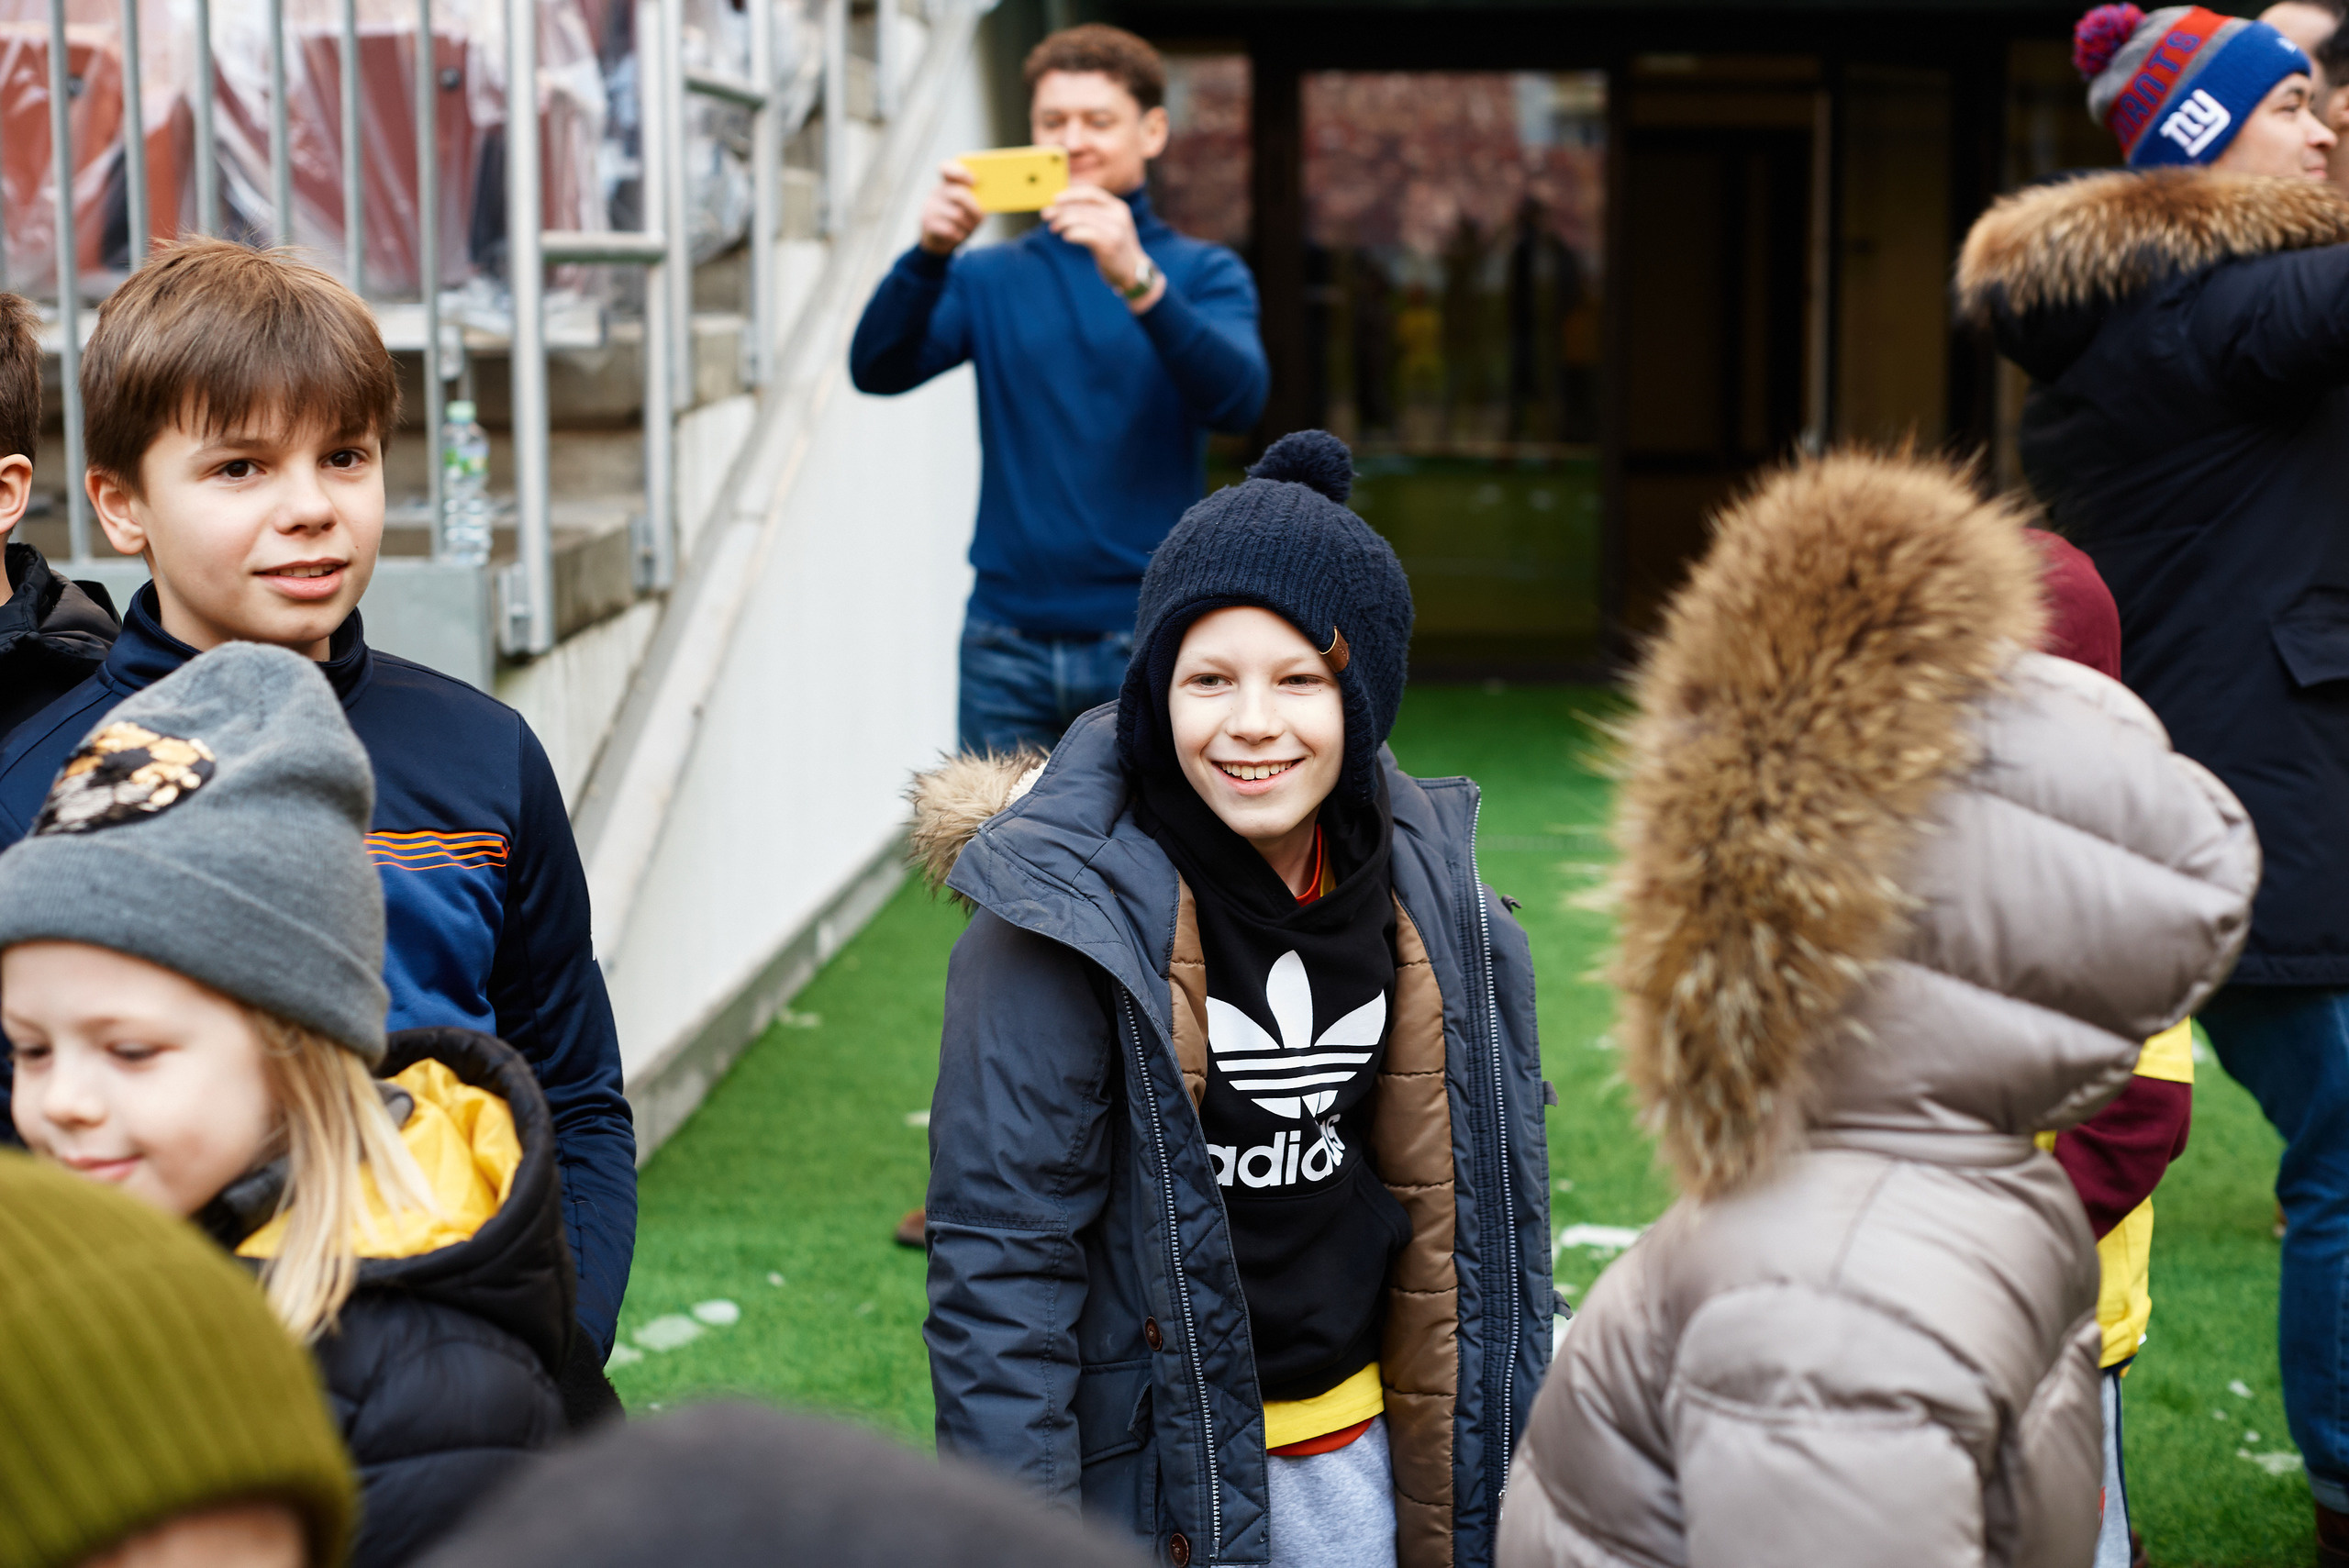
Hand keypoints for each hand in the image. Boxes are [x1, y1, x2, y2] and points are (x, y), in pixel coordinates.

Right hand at [918, 162, 983, 255]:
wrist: (938, 239)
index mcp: (947, 183)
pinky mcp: (928, 223)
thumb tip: (985, 205)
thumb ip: (975, 199)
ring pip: (957, 215)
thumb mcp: (966, 206)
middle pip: (959, 194)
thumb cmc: (958, 218)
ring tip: (970, 229)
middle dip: (974, 208)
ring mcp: (930, 207)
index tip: (974, 181)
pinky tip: (960, 236)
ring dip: (968, 225)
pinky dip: (960, 235)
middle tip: (980, 218)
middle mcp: (936, 192)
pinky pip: (950, 229)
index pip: (946, 168)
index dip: (960, 172)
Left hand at [1043, 183, 1165, 311]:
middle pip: (1083, 207)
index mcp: (1117, 206)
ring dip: (1063, 222)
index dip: (1071, 194)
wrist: (1133, 272)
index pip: (1091, 193)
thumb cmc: (1114, 249)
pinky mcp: (1110, 244)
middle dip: (1061, 210)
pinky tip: (1065, 237)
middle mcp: (1118, 215)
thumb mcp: (1108, 226)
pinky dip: (1072, 233)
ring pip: (1082, 219)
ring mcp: (1116, 229)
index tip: (1054, 199)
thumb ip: (1092, 215)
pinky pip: (1085, 234)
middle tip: (1045, 215)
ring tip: (1053, 228)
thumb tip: (1061, 206)